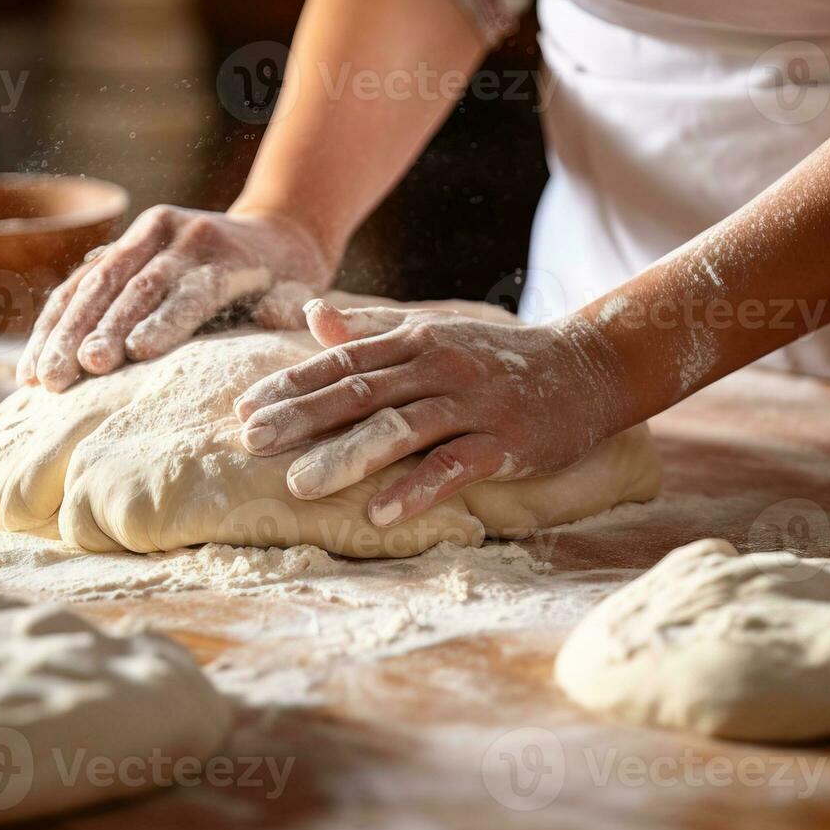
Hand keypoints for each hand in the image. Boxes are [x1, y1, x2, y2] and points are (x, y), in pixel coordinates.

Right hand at [17, 206, 334, 390]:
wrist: (272, 231)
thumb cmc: (287, 277)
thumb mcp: (301, 287)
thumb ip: (291, 303)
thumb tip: (283, 314)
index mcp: (219, 249)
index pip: (187, 288)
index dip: (161, 320)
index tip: (133, 354)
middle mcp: (175, 234)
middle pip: (131, 286)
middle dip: (98, 330)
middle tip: (74, 373)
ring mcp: (142, 236)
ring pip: (93, 284)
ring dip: (62, 332)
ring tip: (42, 378)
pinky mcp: (120, 247)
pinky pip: (77, 285)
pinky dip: (51, 325)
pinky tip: (31, 366)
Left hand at [232, 301, 624, 526]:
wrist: (586, 368)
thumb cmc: (497, 358)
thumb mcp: (434, 334)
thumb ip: (370, 330)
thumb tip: (310, 315)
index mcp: (414, 340)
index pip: (340, 361)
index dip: (290, 385)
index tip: (242, 409)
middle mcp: (437, 366)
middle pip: (358, 392)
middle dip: (300, 417)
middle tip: (249, 443)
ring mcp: (471, 403)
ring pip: (399, 428)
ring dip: (346, 457)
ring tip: (299, 484)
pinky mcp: (504, 442)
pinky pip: (453, 465)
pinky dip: (415, 489)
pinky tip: (380, 514)